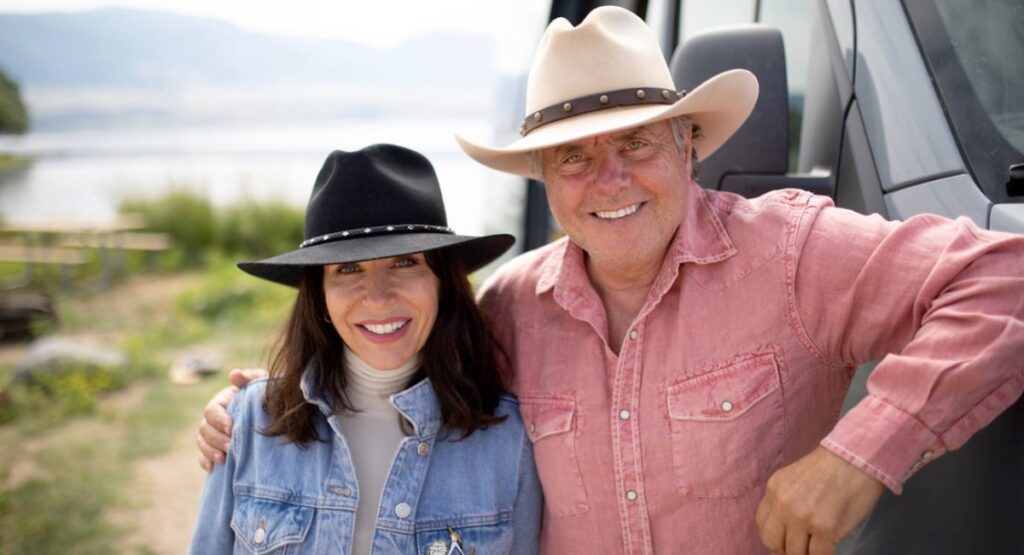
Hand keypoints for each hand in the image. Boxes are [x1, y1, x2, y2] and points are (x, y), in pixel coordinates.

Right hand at [196, 368, 266, 471]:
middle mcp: (214, 418)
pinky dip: (205, 461)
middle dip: (216, 439)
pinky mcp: (214, 448)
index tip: (232, 428)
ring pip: (202, 442)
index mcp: (223, 401)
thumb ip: (250, 378)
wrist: (274, 416)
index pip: (212, 410)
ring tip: (224, 459)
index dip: (219, 420)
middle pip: (204, 428)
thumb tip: (234, 374)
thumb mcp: (262, 384)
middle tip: (230, 447)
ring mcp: (212, 434)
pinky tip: (213, 468)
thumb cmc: (267, 396)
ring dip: (210, 451)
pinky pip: (203, 456)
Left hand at [755, 446, 885, 554]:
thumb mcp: (794, 478)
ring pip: (795, 553)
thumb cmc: (832, 467)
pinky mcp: (824, 528)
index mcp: (774, 489)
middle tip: (801, 550)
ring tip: (817, 549)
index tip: (785, 542)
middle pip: (772, 543)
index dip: (774, 538)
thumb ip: (786, 501)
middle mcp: (783, 504)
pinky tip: (830, 550)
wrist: (858, 456)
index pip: (762, 524)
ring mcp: (802, 517)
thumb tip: (786, 532)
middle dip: (786, 551)